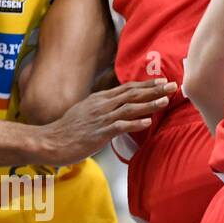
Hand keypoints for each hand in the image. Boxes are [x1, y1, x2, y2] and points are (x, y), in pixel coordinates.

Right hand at [35, 79, 176, 166]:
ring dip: (149, 104)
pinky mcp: (99, 133)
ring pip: (129, 108)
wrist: (51, 141)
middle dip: (153, 89)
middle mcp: (101, 105)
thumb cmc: (68, 129)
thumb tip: (116, 105)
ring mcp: (101, 118)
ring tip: (165, 101)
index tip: (161, 81)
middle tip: (172, 85)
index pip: (126, 88)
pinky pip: (120, 126)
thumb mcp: (85, 111)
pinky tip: (147, 122)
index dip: (145, 84)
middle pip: (131, 94)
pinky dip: (134, 123)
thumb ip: (101, 107)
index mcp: (98, 99)